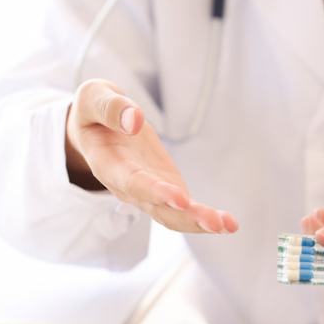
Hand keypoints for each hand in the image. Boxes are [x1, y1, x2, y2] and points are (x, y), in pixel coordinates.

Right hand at [65, 79, 238, 233]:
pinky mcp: (165, 189)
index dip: (154, 192)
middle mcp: (127, 186)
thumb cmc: (94, 111)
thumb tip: (136, 120)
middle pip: (156, 208)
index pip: (131, 182)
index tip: (180, 198)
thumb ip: (110, 107)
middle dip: (186, 216)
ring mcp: (147, 191)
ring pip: (173, 215)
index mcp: (107, 163)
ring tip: (227, 225)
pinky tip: (229, 224)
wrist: (95, 126)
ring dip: (199, 222)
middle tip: (214, 222)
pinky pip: (184, 210)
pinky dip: (206, 218)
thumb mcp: (94, 97)